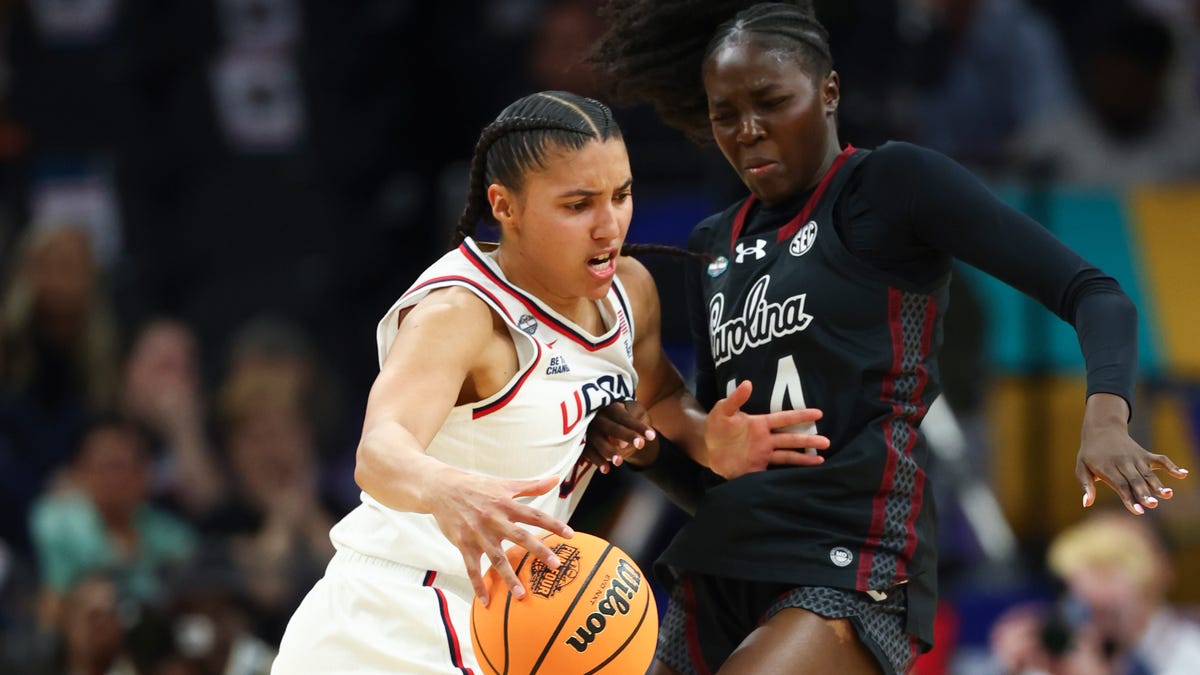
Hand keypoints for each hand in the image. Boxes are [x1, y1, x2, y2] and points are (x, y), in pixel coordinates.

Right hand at [426, 471, 573, 606]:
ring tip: (522, 595)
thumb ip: (532, 486)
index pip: (534, 515)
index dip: (553, 524)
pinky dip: (478, 585)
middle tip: (556, 565)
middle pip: (519, 536)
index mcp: (506, 504)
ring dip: (509, 577)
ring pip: (496, 558)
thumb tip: (556, 479)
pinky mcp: (464, 544)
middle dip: (538, 551)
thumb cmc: (477, 487)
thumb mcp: (504, 484)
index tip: (570, 535)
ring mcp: (478, 534)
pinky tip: (486, 601)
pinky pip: (472, 568)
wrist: (442, 489)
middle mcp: (494, 519)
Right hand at [582, 400, 656, 472]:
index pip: (626, 417)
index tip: (652, 436)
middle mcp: (598, 417)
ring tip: (619, 462)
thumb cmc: (626, 417)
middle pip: (612, 427)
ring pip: (597, 440)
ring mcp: (588, 429)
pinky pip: (587, 451)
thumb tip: (620, 443)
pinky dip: (596, 460)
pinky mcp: (582, 441)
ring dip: (608, 451)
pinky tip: (606, 470)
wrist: (609, 424)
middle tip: (640, 444)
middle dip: (626, 436)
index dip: (638, 426)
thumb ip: (634, 420)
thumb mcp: (635, 413)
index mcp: (611, 407)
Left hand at [706, 381, 829, 478]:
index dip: (800, 415)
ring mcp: (763, 454)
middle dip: (808, 440)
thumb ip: (735, 399)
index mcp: (760, 424)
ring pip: (787, 455)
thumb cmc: (716, 427)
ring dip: (803, 458)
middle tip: (827, 442)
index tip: (818, 414)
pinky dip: (787, 474)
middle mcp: (766, 439)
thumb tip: (747, 383)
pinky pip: (774, 470)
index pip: (784, 418)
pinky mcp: (757, 468)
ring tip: (821, 460)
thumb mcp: (722, 411)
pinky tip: (799, 477)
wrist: (706, 448)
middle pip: (791, 439)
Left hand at [1077, 394, 1187, 514]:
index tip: (1138, 511)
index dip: (1129, 498)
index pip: (1119, 485)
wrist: (1101, 429)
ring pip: (1148, 473)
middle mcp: (1123, 463)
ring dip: (1158, 484)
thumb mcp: (1081, 468)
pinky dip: (1171, 466)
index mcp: (1107, 468)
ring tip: (1168, 494)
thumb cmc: (1090, 454)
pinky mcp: (1145, 454)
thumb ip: (1086, 485)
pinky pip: (1160, 459)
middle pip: (1135, 480)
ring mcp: (1136, 458)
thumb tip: (1086, 504)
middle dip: (1144, 493)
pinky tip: (1183, 474)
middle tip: (1153, 505)